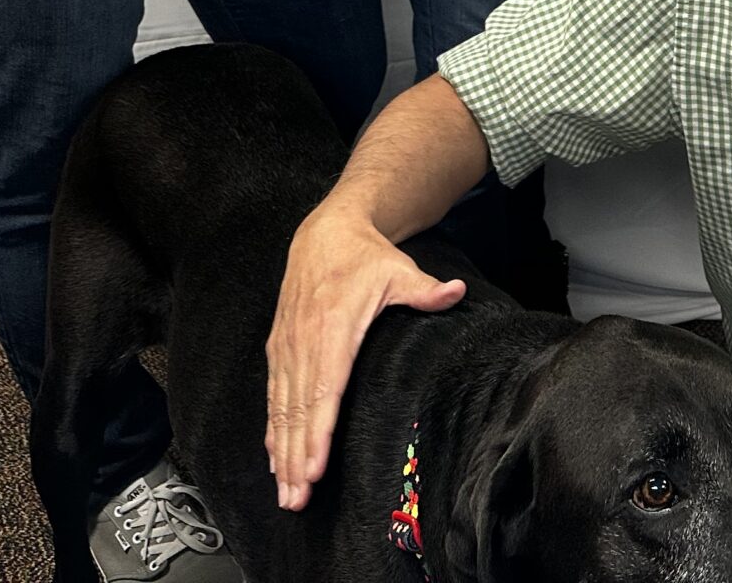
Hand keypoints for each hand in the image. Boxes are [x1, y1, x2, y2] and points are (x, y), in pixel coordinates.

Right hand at [264, 200, 467, 509]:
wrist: (323, 234)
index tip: (314, 467)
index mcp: (333, 328)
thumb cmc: (363, 257)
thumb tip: (458, 292)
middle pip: (299, 410)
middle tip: (297, 497)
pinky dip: (273, 430)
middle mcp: (304, 342)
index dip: (318, 431)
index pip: (325, 389)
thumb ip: (425, 289)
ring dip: (282, 453)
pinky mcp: (279, 349)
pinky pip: (273, 396)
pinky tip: (275, 459)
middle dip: (296, 457)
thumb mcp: (397, 269)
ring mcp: (287, 347)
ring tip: (286, 491)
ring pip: (282, 409)